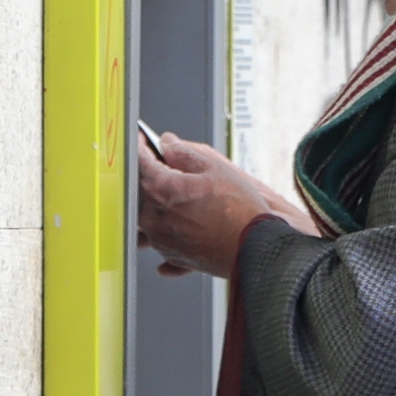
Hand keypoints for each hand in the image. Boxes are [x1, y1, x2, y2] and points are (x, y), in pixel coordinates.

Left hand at [136, 132, 317, 277]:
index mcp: (162, 190)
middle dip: (150, 174)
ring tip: (178, 196)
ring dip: (155, 202)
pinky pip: (159, 239)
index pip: (141, 161)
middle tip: (166, 166)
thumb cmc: (240, 211)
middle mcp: (154, 216)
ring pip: (147, 214)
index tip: (144, 141)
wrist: (254, 249)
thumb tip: (168, 143)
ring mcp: (160, 238)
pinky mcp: (171, 255)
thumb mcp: (216, 168)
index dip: (142, 146)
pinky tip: (177, 225)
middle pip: (141, 189)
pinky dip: (164, 230)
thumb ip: (185, 153)